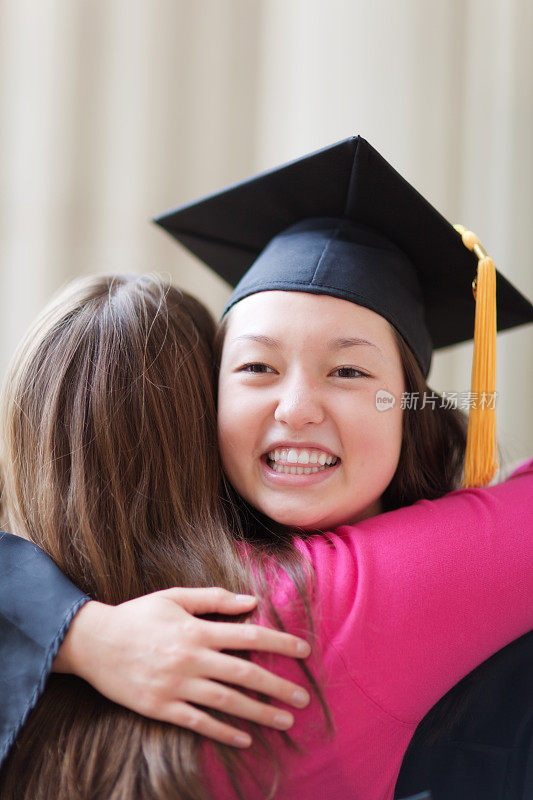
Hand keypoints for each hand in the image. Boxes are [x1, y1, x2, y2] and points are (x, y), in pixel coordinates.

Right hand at [53, 587, 311, 747]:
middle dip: (278, 685)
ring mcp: (176, 686)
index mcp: (196, 630)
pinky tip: (245, 738)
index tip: (304, 650)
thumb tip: (251, 601)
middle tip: (305, 696)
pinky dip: (224, 731)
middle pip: (244, 673)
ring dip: (260, 712)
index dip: (279, 642)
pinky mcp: (161, 708)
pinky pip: (199, 722)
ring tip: (285, 719)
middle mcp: (190, 659)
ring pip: (227, 702)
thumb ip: (214, 599)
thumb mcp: (174, 597)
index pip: (248, 636)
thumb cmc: (137, 615)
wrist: (92, 643)